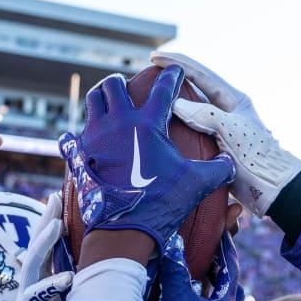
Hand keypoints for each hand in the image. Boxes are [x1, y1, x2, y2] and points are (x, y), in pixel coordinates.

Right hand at [0, 202, 70, 300]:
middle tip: (56, 197)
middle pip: (37, 246)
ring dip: (44, 243)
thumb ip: (78, 292)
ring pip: (31, 265)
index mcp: (43, 283)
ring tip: (56, 223)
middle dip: (46, 220)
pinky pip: (36, 299)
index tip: (62, 197)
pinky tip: (66, 278)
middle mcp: (33, 287)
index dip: (53, 222)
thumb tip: (105, 274)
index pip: (48, 247)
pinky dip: (50, 287)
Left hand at [58, 66, 233, 253]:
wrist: (122, 230)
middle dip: (122, 83)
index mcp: (147, 124)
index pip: (162, 89)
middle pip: (113, 85)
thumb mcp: (196, 184)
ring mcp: (95, 138)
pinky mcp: (79, 155)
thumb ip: (218, 169)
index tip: (173, 70)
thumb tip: (229, 162)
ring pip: (92, 102)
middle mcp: (118, 123)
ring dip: (101, 99)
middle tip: (129, 89)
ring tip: (108, 105)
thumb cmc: (161, 203)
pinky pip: (72, 136)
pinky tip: (82, 139)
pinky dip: (78, 134)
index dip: (171, 75)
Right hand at [144, 233, 242, 300]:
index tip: (220, 227)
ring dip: (207, 275)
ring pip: (216, 293)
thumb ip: (176, 272)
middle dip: (218, 260)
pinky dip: (198, 290)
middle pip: (227, 279)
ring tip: (196, 260)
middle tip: (208, 241)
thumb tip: (173, 245)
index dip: (225, 245)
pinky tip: (184, 288)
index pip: (230, 266)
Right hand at [151, 51, 300, 216]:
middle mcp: (225, 110)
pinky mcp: (214, 147)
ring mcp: (220, 128)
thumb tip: (174, 103)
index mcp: (233, 99)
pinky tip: (160, 127)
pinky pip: (189, 130)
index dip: (177, 63)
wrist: (272, 188)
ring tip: (149, 98)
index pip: (201, 74)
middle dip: (172, 79)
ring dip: (171, 102)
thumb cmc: (257, 156)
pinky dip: (174, 125)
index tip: (155, 57)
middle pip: (193, 88)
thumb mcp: (231, 130)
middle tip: (147, 75)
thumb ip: (204, 114)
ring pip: (190, 109)